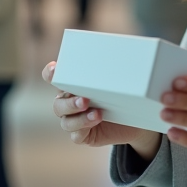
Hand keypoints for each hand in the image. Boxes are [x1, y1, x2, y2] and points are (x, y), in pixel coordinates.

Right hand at [44, 62, 161, 158]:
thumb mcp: (120, 81)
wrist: (136, 122)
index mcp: (73, 86)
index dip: (51, 73)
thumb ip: (116, 69)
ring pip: (66, 121)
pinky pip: (76, 135)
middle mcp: (69, 103)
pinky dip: (84, 129)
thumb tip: (131, 51)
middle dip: (69, 102)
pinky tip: (96, 122)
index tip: (56, 68)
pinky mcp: (83, 136)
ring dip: (79, 117)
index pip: (54, 77)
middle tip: (84, 99)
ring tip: (97, 113)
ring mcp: (75, 121)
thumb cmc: (125, 96)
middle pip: (58, 103)